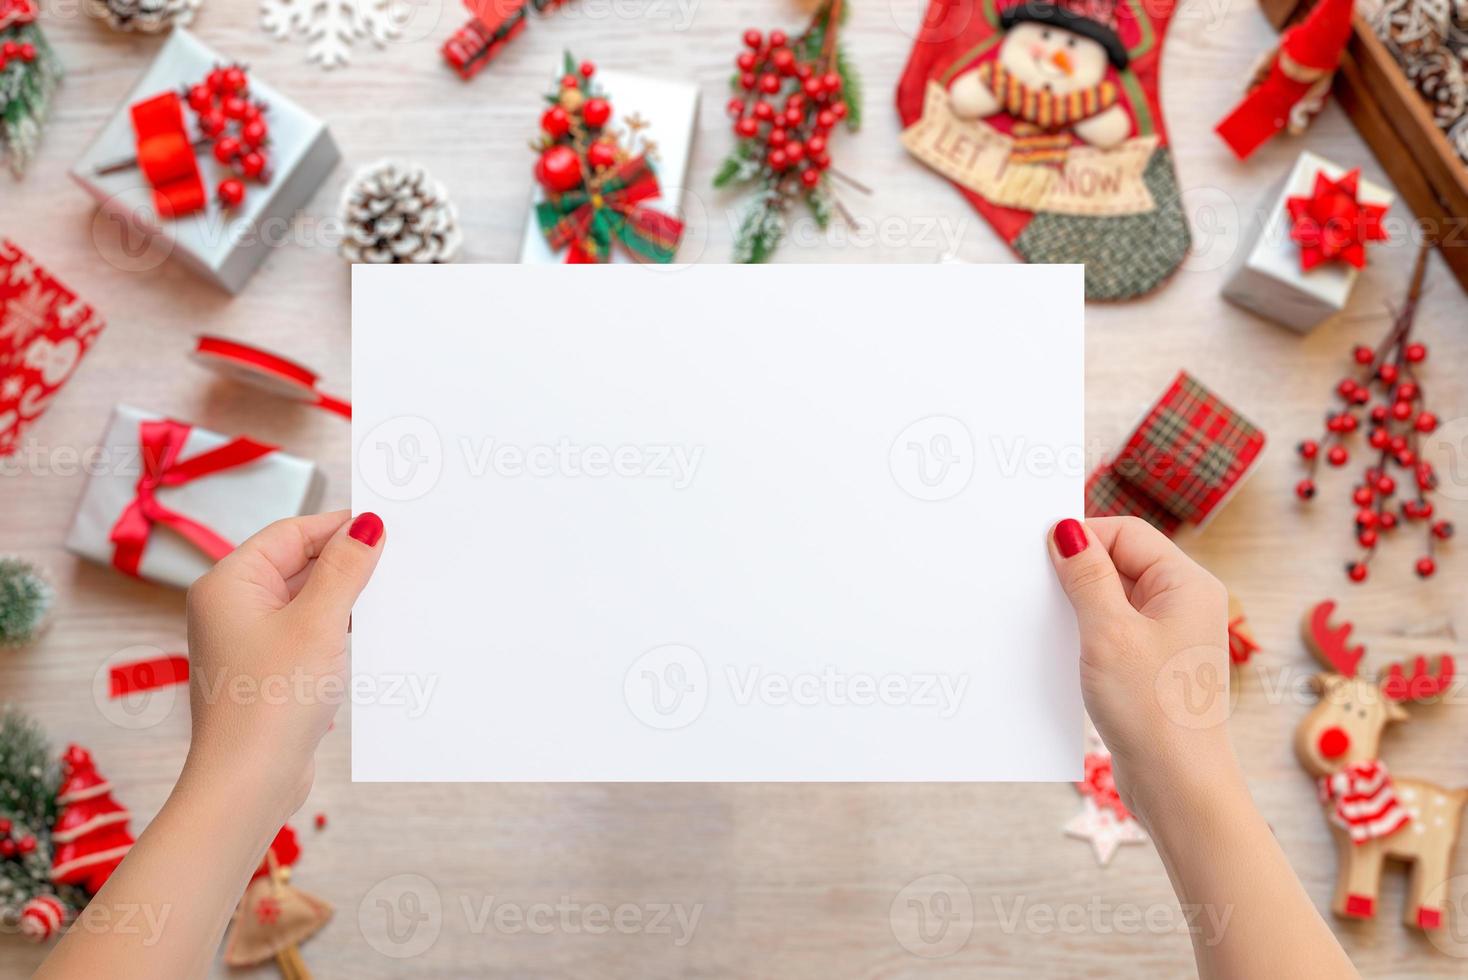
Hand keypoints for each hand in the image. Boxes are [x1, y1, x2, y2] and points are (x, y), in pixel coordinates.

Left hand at [182, 510, 384, 825]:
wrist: (248, 782)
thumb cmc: (271, 702)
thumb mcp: (318, 623)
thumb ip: (344, 569)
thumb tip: (367, 525)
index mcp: (229, 583)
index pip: (291, 533)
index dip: (339, 526)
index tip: (386, 526)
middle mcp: (231, 607)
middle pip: (297, 563)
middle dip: (345, 564)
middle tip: (396, 561)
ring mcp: (247, 640)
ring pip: (305, 600)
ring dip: (343, 599)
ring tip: (386, 600)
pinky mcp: (265, 670)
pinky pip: (305, 632)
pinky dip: (334, 630)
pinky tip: (365, 637)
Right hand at [1046, 516, 1235, 826]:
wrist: (1177, 784)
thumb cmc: (1152, 708)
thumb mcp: (1108, 632)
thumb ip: (1085, 576)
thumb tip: (1066, 529)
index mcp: (1187, 584)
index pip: (1125, 533)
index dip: (1081, 537)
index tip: (1038, 554)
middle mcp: (1183, 604)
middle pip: (1120, 561)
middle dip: (1077, 572)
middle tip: (1036, 587)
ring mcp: (1168, 636)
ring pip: (1112, 598)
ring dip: (1078, 605)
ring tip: (1049, 623)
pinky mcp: (1152, 664)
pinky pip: (1113, 630)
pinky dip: (1086, 633)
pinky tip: (1063, 649)